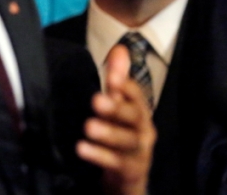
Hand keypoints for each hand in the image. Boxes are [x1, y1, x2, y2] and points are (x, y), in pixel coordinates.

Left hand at [77, 44, 155, 194]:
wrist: (128, 177)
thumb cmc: (122, 136)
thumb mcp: (119, 106)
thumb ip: (117, 79)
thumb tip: (119, 48)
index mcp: (140, 111)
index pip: (137, 95)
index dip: (127, 86)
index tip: (113, 77)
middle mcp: (144, 129)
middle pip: (134, 117)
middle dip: (117, 108)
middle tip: (96, 100)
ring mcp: (140, 152)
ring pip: (127, 141)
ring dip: (108, 133)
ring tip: (88, 127)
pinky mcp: (131, 171)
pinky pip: (117, 163)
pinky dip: (100, 156)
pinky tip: (82, 148)